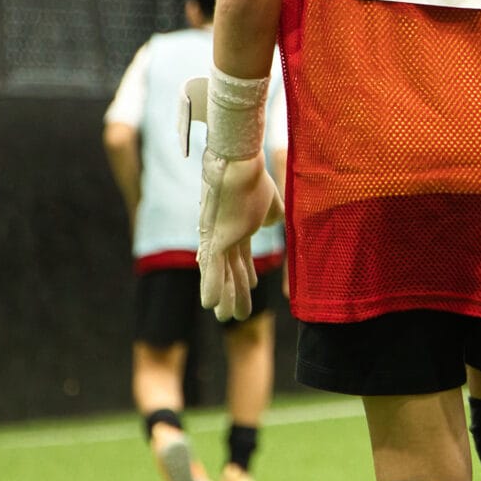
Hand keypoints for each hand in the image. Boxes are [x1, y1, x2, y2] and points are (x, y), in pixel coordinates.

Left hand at [199, 155, 283, 322]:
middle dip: (234, 292)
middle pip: (230, 269)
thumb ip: (271, 212)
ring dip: (224, 296)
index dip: (245, 273)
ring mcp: (218, 237)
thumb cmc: (254, 174)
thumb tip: (271, 223)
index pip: (241, 254)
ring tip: (223, 319)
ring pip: (221, 273)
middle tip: (233, 316)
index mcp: (238, 225)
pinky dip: (212, 286)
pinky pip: (213, 267)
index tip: (249, 285)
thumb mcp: (269, 198)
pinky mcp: (215, 238)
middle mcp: (225, 234)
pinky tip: (209, 305)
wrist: (241, 161)